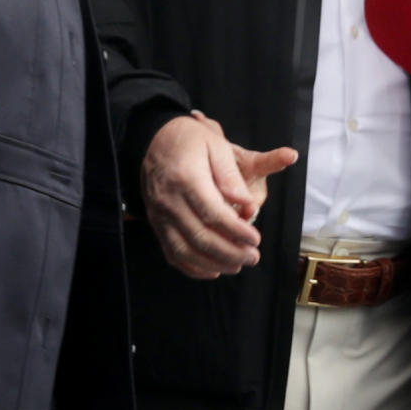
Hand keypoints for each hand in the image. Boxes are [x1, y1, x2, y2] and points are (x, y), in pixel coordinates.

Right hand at [141, 113, 297, 279]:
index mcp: (186, 178)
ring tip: (238, 265)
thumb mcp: (215, 144)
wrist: (155, 139)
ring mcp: (160, 215)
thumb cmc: (190, 140)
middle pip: (200, 237)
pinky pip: (172, 252)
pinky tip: (213, 270)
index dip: (236, 231)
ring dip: (214, 264)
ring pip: (185, 250)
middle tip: (253, 257)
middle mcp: (169, 200)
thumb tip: (246, 204)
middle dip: (230, 252)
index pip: (213, 213)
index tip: (255, 240)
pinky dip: (192, 267)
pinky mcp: (157, 223)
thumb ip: (230, 175)